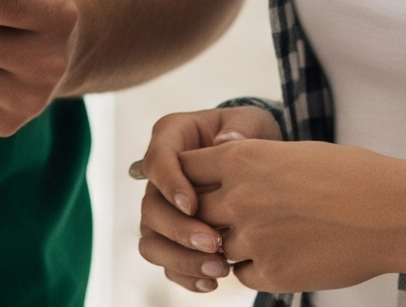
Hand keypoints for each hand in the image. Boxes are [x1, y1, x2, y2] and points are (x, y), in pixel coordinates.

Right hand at [133, 106, 281, 292]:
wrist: (256, 160)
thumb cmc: (249, 133)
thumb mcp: (251, 122)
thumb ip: (241, 129)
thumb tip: (225, 143)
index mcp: (170, 139)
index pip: (156, 162)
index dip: (169, 185)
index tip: (192, 205)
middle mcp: (160, 177)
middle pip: (149, 207)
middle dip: (179, 229)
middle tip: (213, 243)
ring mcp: (164, 208)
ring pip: (151, 240)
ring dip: (180, 258)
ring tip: (218, 269)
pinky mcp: (173, 236)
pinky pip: (167, 261)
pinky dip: (186, 275)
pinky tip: (213, 282)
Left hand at [169, 131, 405, 295]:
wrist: (395, 212)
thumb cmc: (349, 175)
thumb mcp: (290, 152)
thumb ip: (247, 158)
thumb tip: (217, 155)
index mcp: (241, 159)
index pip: (182, 169)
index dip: (188, 180)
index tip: (200, 186)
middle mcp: (239, 198)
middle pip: (192, 212)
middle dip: (206, 217)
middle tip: (231, 217)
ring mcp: (254, 238)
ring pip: (217, 248)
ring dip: (234, 246)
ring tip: (272, 235)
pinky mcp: (273, 273)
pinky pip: (243, 276)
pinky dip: (257, 270)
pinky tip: (286, 255)